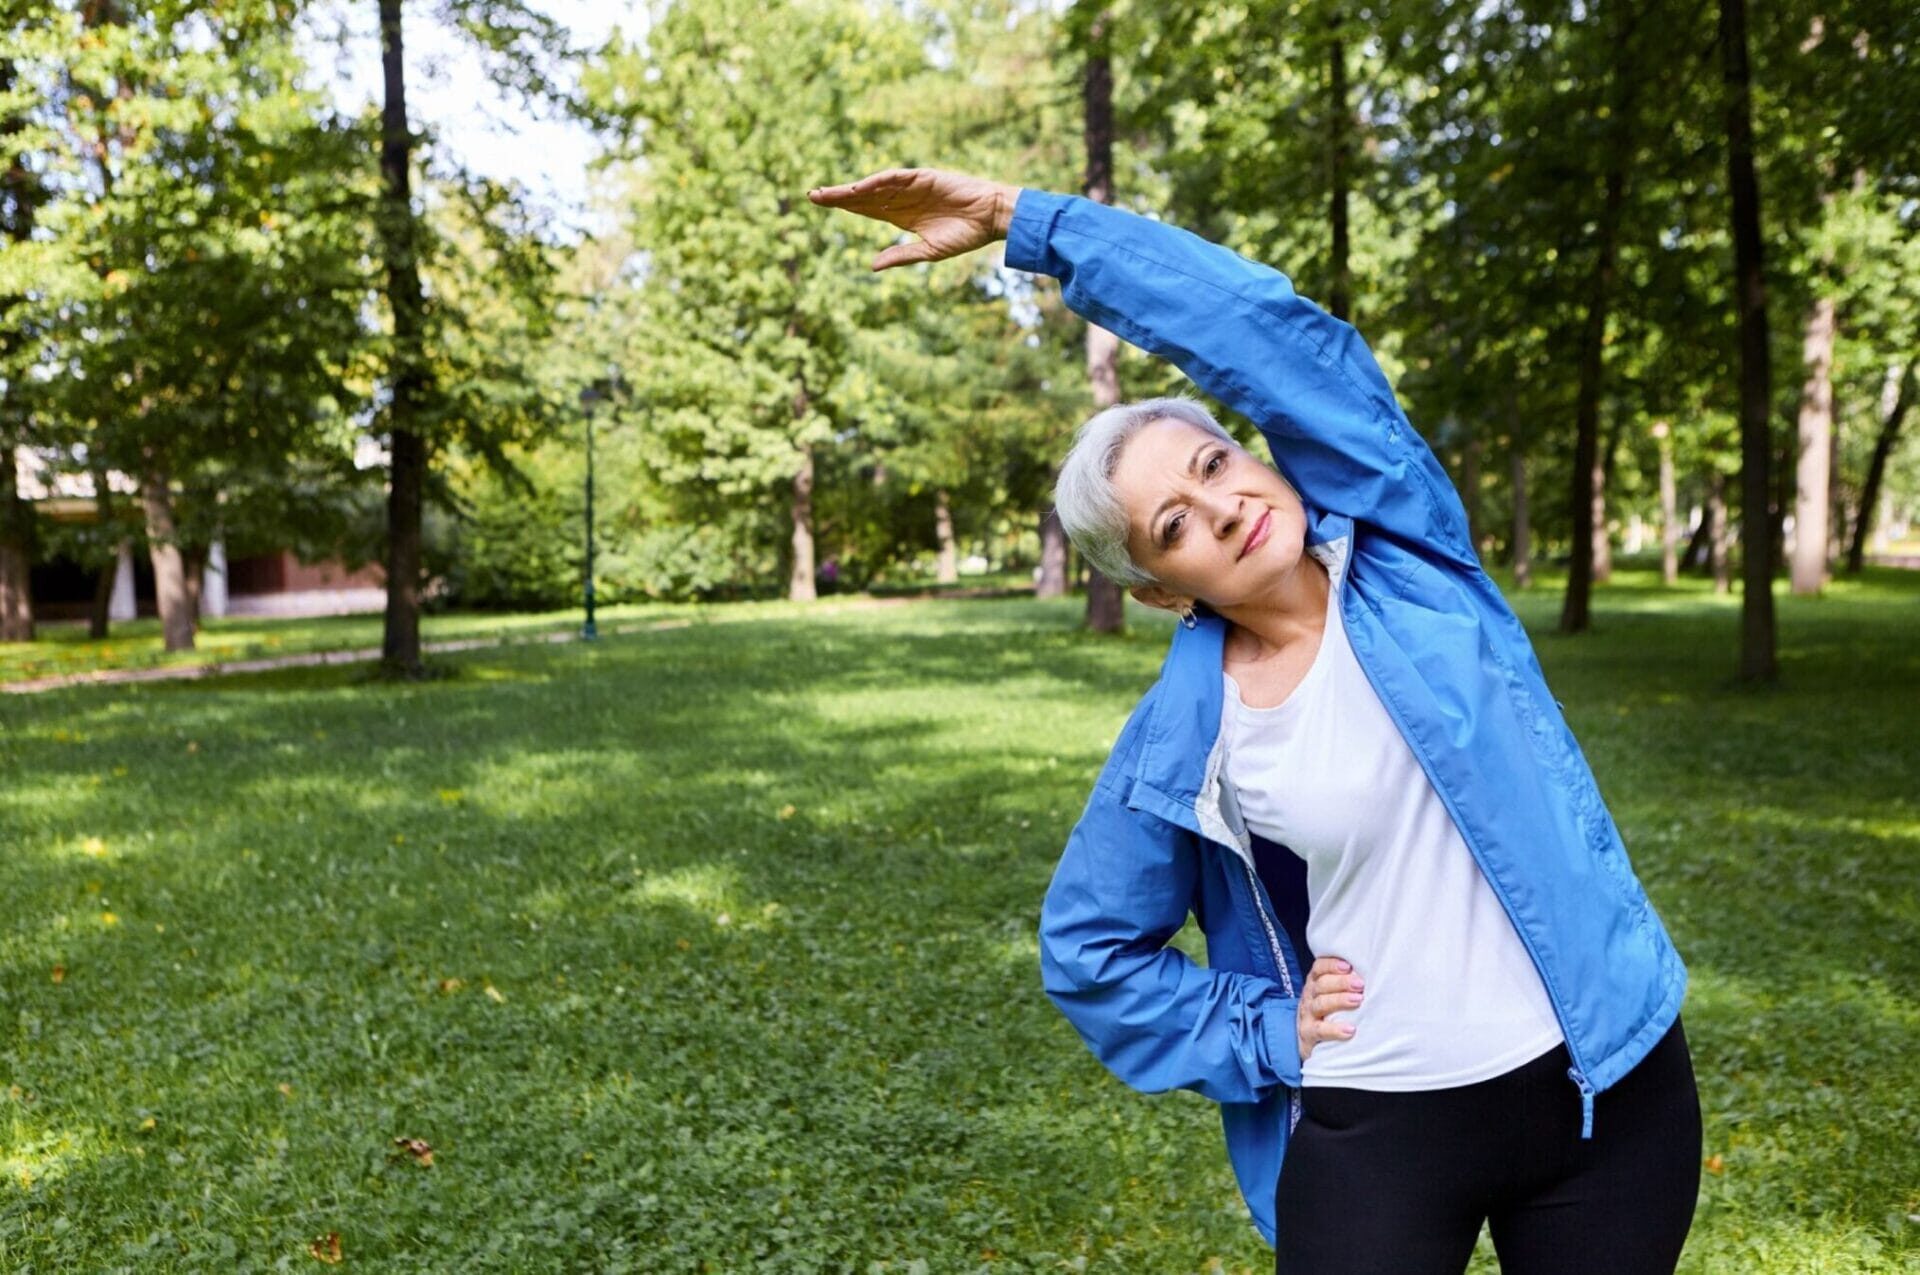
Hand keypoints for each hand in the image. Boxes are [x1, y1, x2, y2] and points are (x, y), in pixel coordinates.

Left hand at [807, 168, 1018, 270]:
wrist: (990, 218)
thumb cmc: (964, 235)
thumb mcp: (928, 252)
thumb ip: (901, 256)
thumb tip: (872, 265)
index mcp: (902, 216)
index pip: (866, 210)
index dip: (844, 206)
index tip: (820, 204)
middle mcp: (902, 199)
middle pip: (863, 196)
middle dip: (838, 196)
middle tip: (812, 196)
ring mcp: (911, 187)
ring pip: (874, 186)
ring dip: (851, 189)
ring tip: (828, 193)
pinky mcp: (923, 177)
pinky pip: (895, 178)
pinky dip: (877, 182)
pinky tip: (859, 187)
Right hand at [1297, 956, 1361, 1062]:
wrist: (1313, 1045)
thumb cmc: (1331, 1016)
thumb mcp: (1335, 996)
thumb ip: (1348, 985)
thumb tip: (1374, 973)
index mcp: (1315, 983)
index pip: (1319, 968)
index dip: (1331, 965)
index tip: (1348, 966)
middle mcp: (1309, 997)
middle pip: (1321, 984)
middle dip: (1341, 982)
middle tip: (1360, 985)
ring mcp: (1307, 1016)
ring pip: (1320, 1004)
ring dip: (1339, 1000)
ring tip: (1358, 1000)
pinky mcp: (1308, 1034)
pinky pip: (1319, 1030)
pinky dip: (1334, 1029)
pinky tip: (1350, 1030)